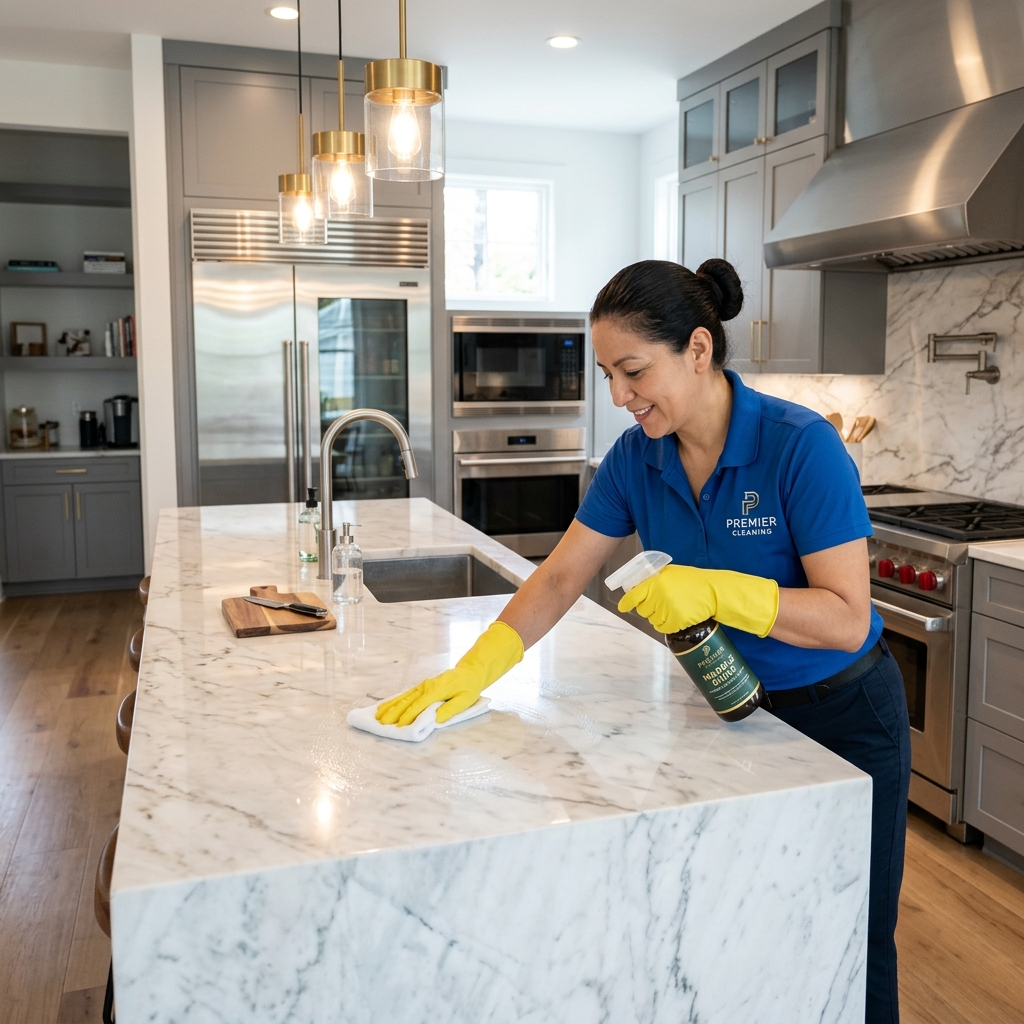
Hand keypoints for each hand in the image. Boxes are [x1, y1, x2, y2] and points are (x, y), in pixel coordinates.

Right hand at [376, 620, 523, 725]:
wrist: (470, 671)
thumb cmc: (469, 687)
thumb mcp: (465, 700)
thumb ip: (450, 709)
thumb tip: (435, 719)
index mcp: (436, 690)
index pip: (419, 705)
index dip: (408, 716)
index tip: (399, 727)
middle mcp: (426, 686)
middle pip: (407, 701)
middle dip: (394, 712)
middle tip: (381, 723)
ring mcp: (423, 685)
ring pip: (404, 697)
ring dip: (391, 706)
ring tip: (378, 715)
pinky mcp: (423, 686)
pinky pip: (407, 694)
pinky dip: (395, 700)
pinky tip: (387, 705)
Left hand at [618, 564, 778, 637]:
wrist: (714, 591)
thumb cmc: (695, 582)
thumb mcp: (672, 574)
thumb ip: (655, 581)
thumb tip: (640, 587)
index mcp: (655, 581)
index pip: (633, 594)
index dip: (627, 602)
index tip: (623, 606)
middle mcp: (657, 595)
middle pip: (642, 610)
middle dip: (649, 609)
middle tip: (662, 604)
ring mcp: (665, 609)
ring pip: (653, 620)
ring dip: (659, 617)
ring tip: (674, 608)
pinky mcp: (674, 622)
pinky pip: (664, 628)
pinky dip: (669, 625)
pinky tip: (677, 617)